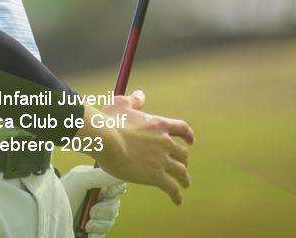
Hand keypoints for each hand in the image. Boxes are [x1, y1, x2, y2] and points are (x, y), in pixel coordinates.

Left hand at [60, 165, 125, 234]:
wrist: (47, 220)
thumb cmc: (61, 194)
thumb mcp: (80, 180)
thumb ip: (102, 175)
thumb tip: (122, 173)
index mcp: (94, 181)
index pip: (116, 183)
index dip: (116, 190)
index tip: (108, 194)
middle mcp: (95, 196)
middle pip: (116, 203)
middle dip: (105, 210)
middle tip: (92, 211)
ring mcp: (94, 214)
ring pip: (112, 219)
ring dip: (100, 224)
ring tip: (86, 224)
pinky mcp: (91, 229)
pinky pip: (104, 233)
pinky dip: (97, 234)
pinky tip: (87, 232)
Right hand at [79, 89, 193, 204]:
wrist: (105, 139)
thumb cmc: (109, 120)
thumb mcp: (122, 104)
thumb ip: (134, 100)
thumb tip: (141, 95)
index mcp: (159, 124)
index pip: (182, 129)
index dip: (188, 136)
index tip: (191, 142)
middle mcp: (165, 142)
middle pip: (183, 153)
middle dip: (183, 161)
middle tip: (181, 167)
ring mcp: (162, 160)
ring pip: (181, 172)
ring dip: (184, 179)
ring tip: (184, 185)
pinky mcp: (155, 176)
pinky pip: (172, 188)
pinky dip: (177, 195)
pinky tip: (177, 200)